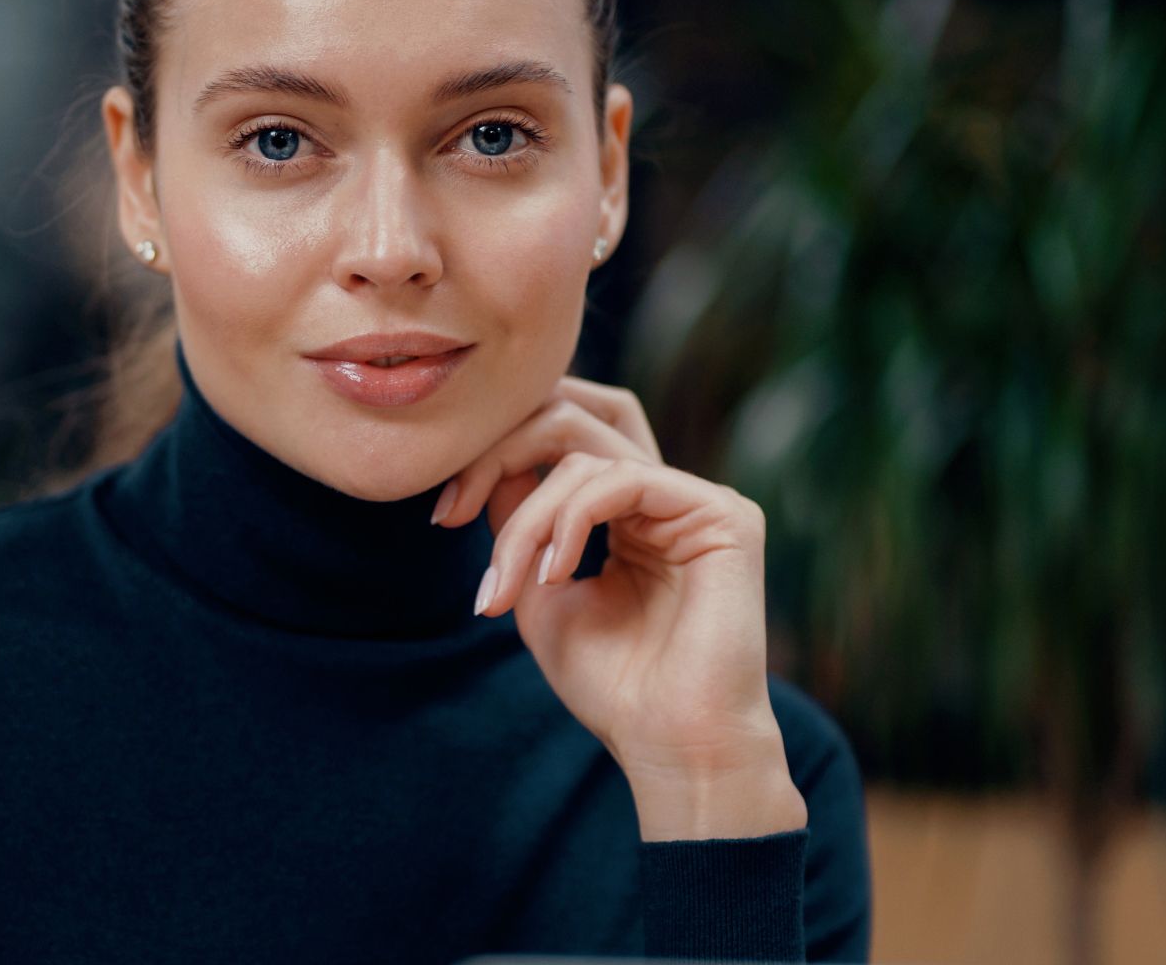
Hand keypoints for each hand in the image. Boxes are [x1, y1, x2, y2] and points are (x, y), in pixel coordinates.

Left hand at [431, 376, 806, 840]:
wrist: (669, 746)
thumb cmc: (613, 686)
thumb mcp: (540, 591)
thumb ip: (519, 522)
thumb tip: (484, 459)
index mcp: (629, 511)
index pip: (559, 439)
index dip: (493, 455)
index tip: (442, 517)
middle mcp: (666, 495)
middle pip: (571, 419)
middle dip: (498, 455)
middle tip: (451, 514)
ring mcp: (697, 500)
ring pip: (583, 457)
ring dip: (526, 520)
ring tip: (508, 586)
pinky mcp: (723, 513)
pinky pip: (624, 478)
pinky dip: (570, 519)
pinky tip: (555, 573)